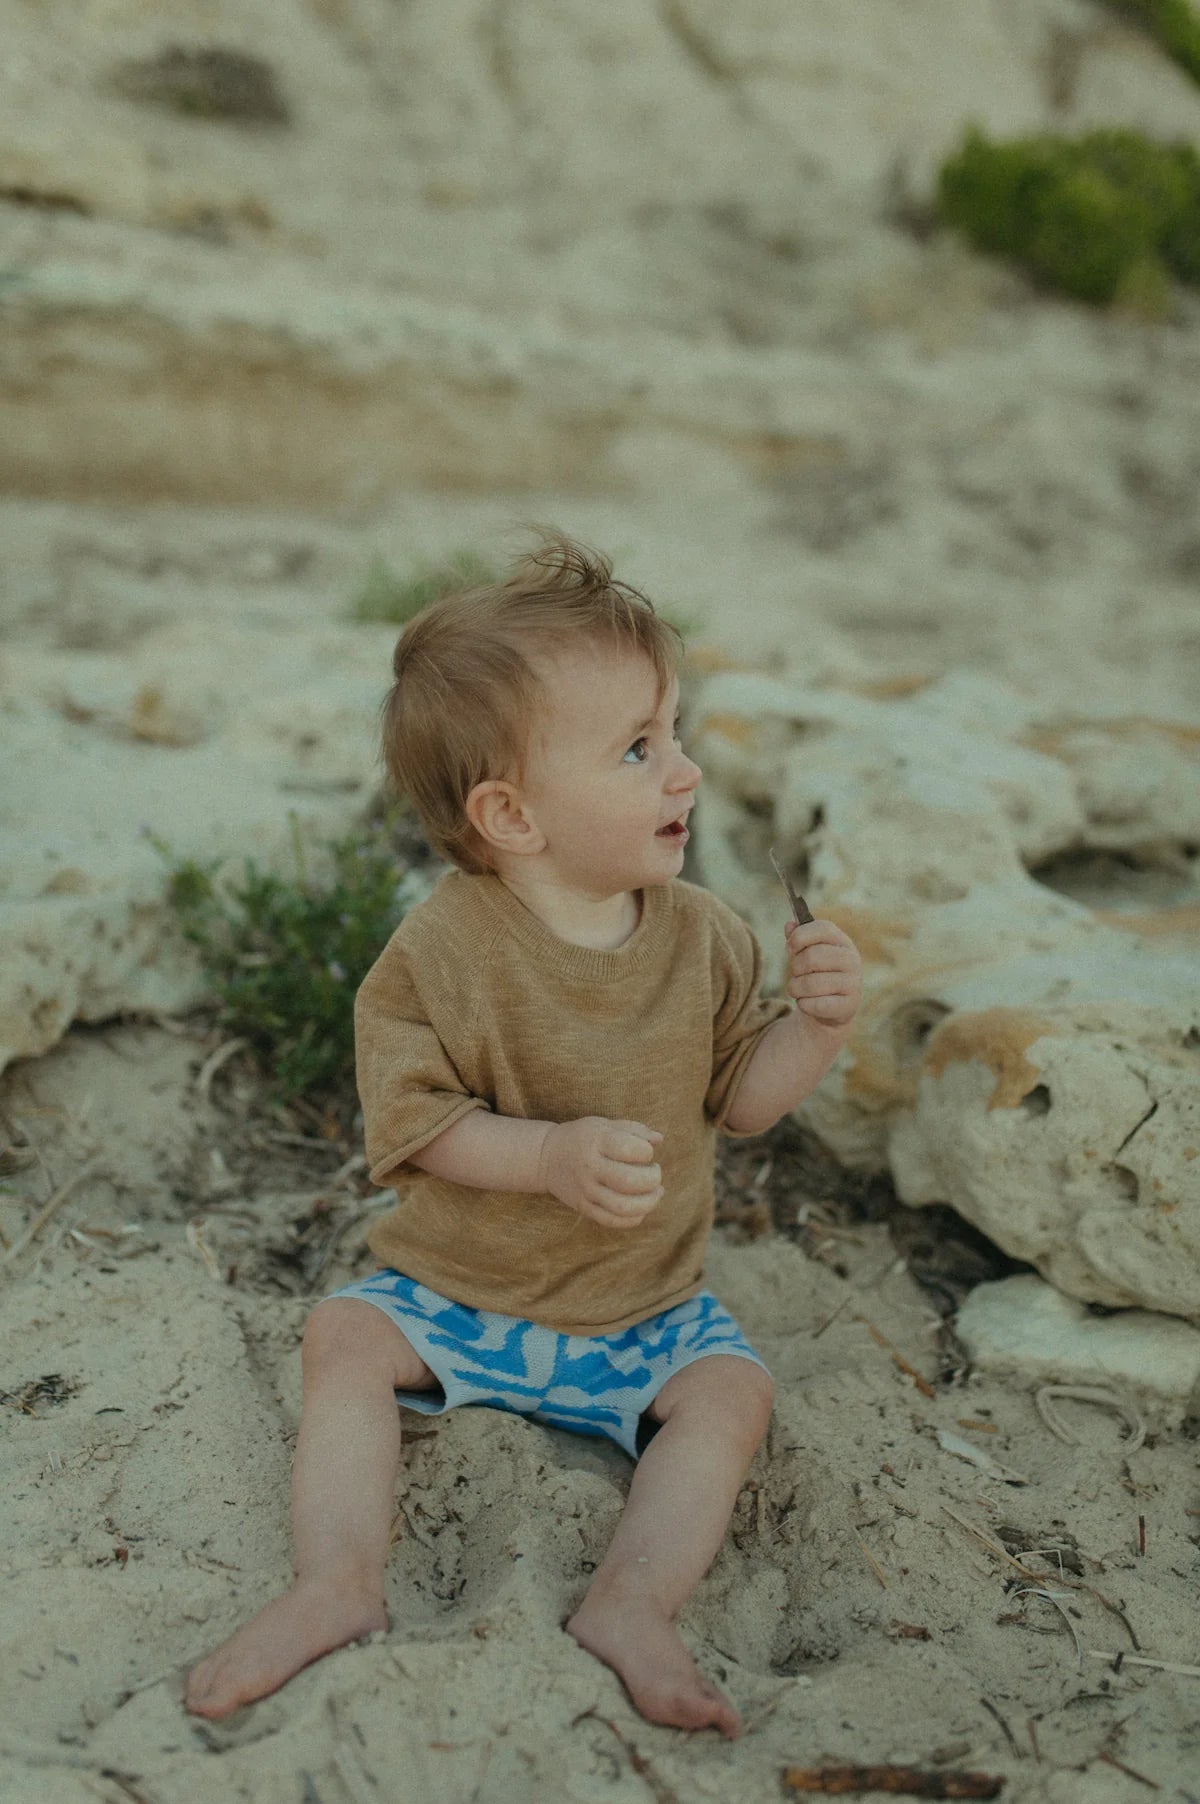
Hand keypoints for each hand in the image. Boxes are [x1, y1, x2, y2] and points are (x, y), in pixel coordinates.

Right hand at [539, 1118, 663, 1229]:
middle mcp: (590, 1168)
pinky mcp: (584, 1208)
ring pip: (623, 1207)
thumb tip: (659, 1140)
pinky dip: (634, 1218)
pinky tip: (641, 1207)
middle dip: (652, 1179)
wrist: (546, 1157)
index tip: (646, 1151)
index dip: (646, 1152)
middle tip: (654, 1172)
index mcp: (596, 1142)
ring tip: (655, 1192)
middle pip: (629, 1181)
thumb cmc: (583, 1137)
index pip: (629, 1149)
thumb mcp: (604, 1124)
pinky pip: (613, 1221)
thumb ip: (634, 1129)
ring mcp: (586, 1191)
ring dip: (649, 1202)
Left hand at [784, 918, 861, 1028]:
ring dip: (795, 988)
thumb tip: (790, 925)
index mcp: (842, 941)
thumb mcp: (809, 952)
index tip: (789, 947)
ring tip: (797, 990)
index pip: (823, 928)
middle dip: (795, 967)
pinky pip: (815, 1004)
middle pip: (812, 957)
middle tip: (796, 973)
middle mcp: (852, 960)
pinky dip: (803, 1004)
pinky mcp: (849, 1005)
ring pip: (810, 983)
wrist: (832, 1007)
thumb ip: (799, 937)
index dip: (800, 936)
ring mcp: (853, 983)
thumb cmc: (818, 973)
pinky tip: (806, 1003)